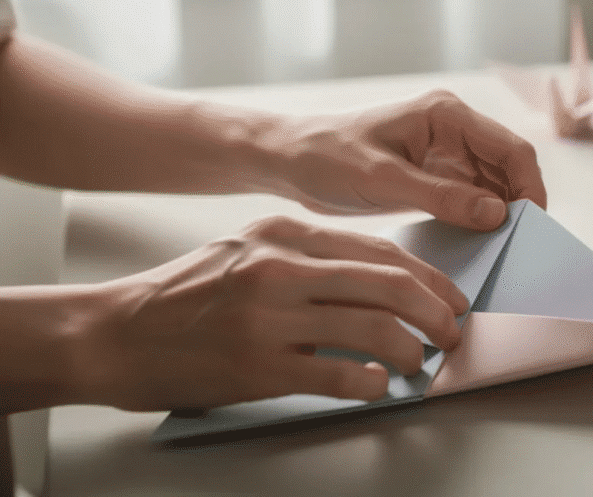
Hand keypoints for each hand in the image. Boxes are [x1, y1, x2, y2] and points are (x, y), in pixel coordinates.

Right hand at [75, 216, 468, 410]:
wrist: (115, 332)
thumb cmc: (186, 294)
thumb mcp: (249, 250)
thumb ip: (309, 257)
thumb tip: (380, 280)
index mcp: (283, 234)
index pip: (380, 251)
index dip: (428, 277)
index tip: (450, 297)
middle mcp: (281, 268)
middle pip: (389, 285)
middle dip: (435, 311)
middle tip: (451, 332)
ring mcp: (269, 317)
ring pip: (373, 329)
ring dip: (410, 350)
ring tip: (419, 363)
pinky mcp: (258, 366)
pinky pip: (338, 375)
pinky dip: (370, 383)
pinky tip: (378, 385)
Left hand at [267, 90, 546, 230]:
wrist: (289, 161)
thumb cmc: (326, 158)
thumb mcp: (382, 180)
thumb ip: (441, 196)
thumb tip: (497, 213)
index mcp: (446, 114)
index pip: (511, 149)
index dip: (529, 187)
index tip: (531, 227)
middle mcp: (453, 130)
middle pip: (509, 168)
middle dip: (518, 204)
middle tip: (517, 247)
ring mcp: (446, 154)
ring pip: (494, 186)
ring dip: (500, 215)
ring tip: (500, 250)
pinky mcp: (435, 177)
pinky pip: (471, 199)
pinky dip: (478, 221)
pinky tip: (476, 245)